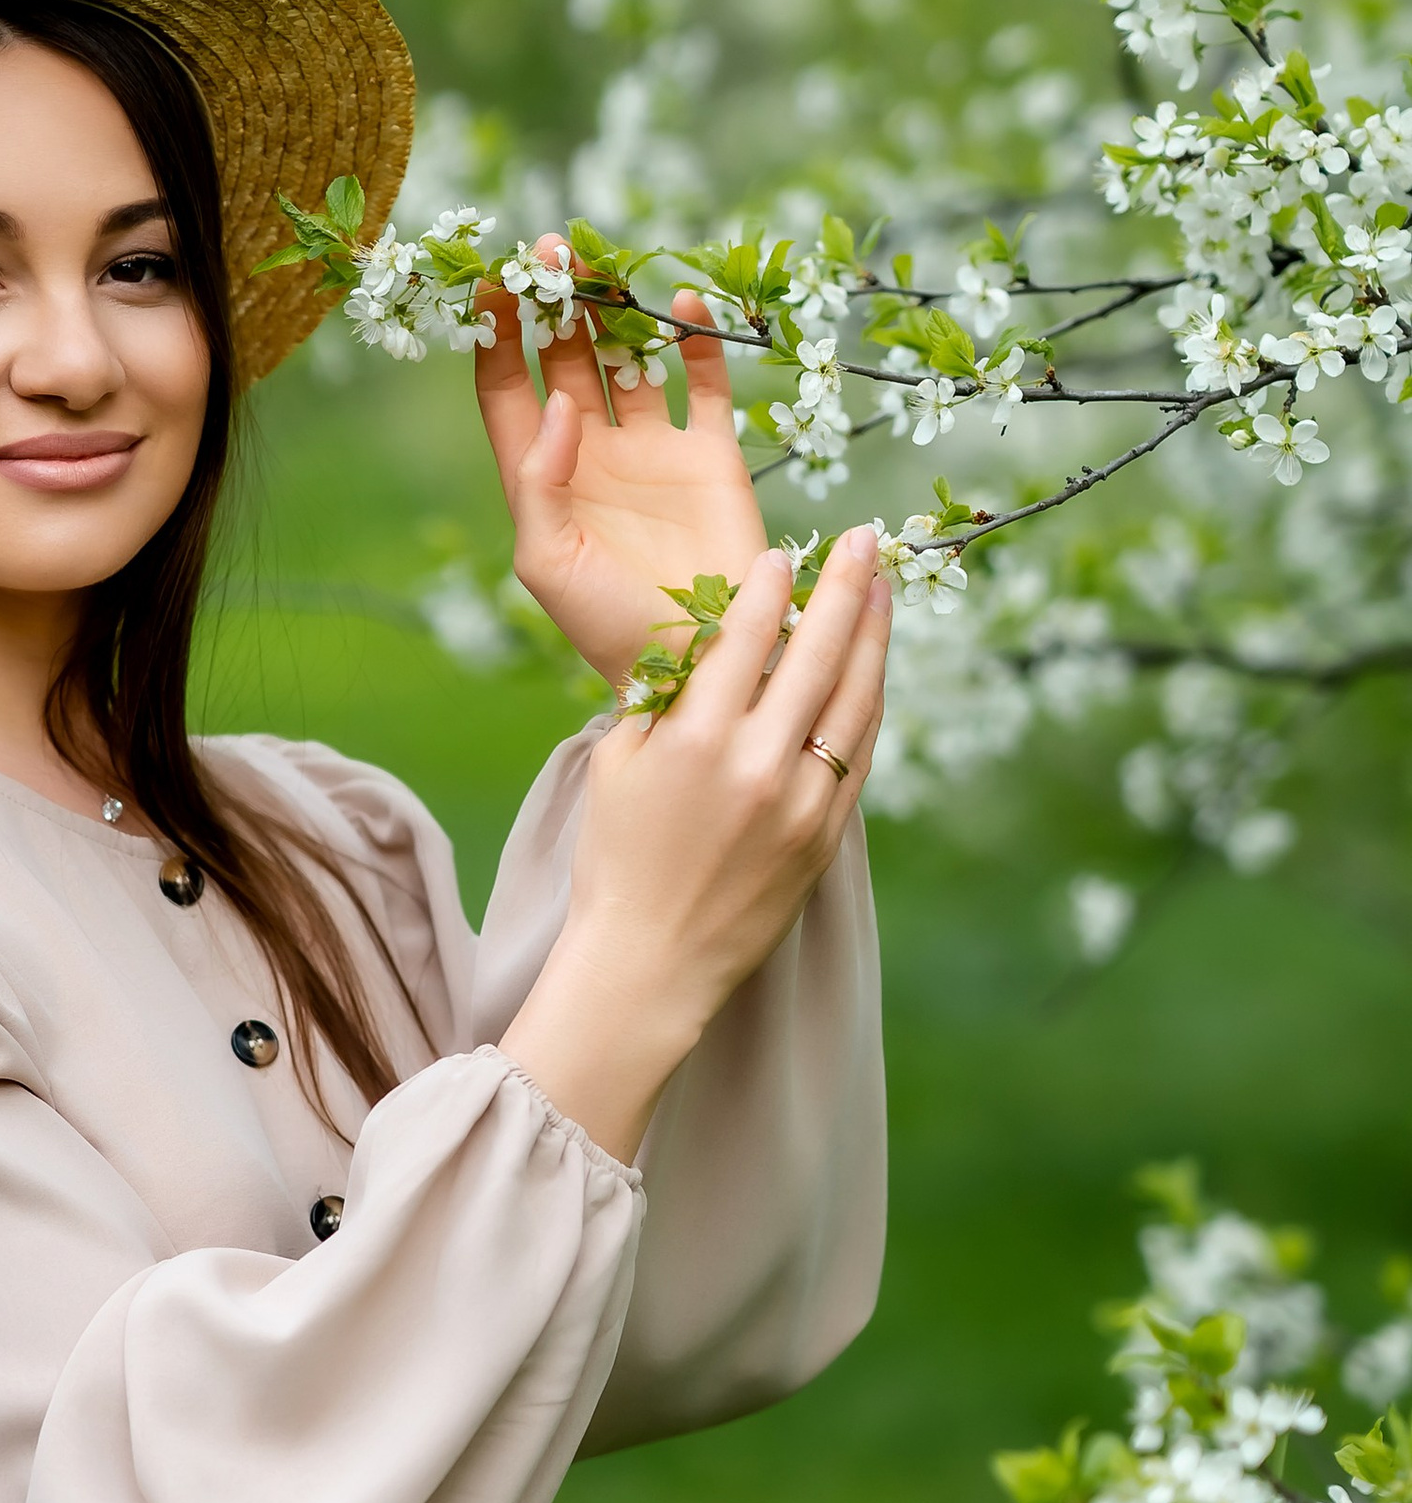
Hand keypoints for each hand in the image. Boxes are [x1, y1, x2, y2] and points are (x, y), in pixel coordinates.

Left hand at [474, 250, 766, 686]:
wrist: (698, 668)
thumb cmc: (609, 629)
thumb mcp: (549, 564)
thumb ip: (540, 481)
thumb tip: (558, 402)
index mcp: (540, 478)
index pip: (509, 390)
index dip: (498, 336)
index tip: (493, 282)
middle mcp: (592, 453)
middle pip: (567, 358)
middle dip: (557, 303)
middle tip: (554, 247)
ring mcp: (652, 450)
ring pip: (630, 357)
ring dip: (618, 309)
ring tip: (606, 261)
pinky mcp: (710, 454)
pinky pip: (701, 380)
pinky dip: (695, 339)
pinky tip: (685, 301)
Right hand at [499, 531, 889, 1161]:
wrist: (649, 962)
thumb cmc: (616, 857)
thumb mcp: (617, 763)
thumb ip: (663, 698)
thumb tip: (705, 641)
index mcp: (696, 737)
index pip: (745, 637)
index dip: (769, 587)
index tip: (784, 554)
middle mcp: (758, 762)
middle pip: (818, 652)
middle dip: (845, 588)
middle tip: (865, 539)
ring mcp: (802, 801)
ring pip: (855, 699)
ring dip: (874, 637)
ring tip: (885, 590)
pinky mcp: (826, 836)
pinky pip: (858, 753)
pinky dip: (868, 703)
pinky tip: (872, 669)